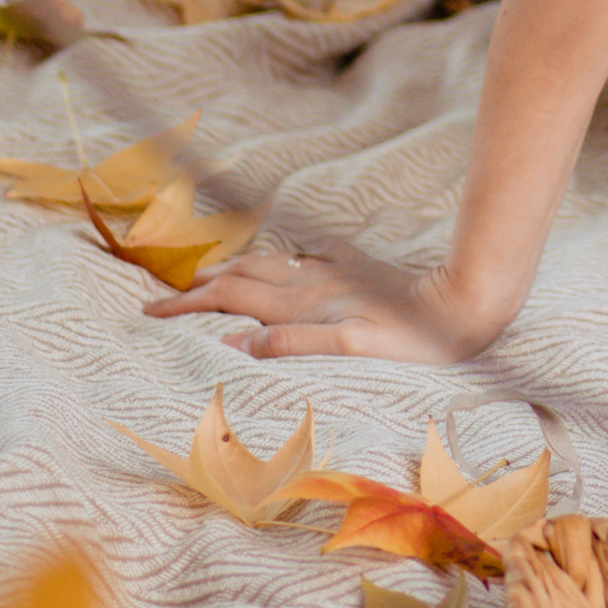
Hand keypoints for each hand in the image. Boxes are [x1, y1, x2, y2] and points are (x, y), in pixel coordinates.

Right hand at [156, 250, 494, 362]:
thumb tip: (234, 342)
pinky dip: (275, 260)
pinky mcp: (354, 267)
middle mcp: (311, 282)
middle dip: (197, 285)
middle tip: (162, 297)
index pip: (229, 298)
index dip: (187, 305)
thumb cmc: (408, 340)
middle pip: (240, 275)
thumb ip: (293, 344)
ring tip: (206, 275)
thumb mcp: (350, 349)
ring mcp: (332, 271)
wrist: (457, 306)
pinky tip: (279, 260)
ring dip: (230, 268)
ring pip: (266, 263)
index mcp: (303, 303)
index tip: (149, 312)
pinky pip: (301, 258)